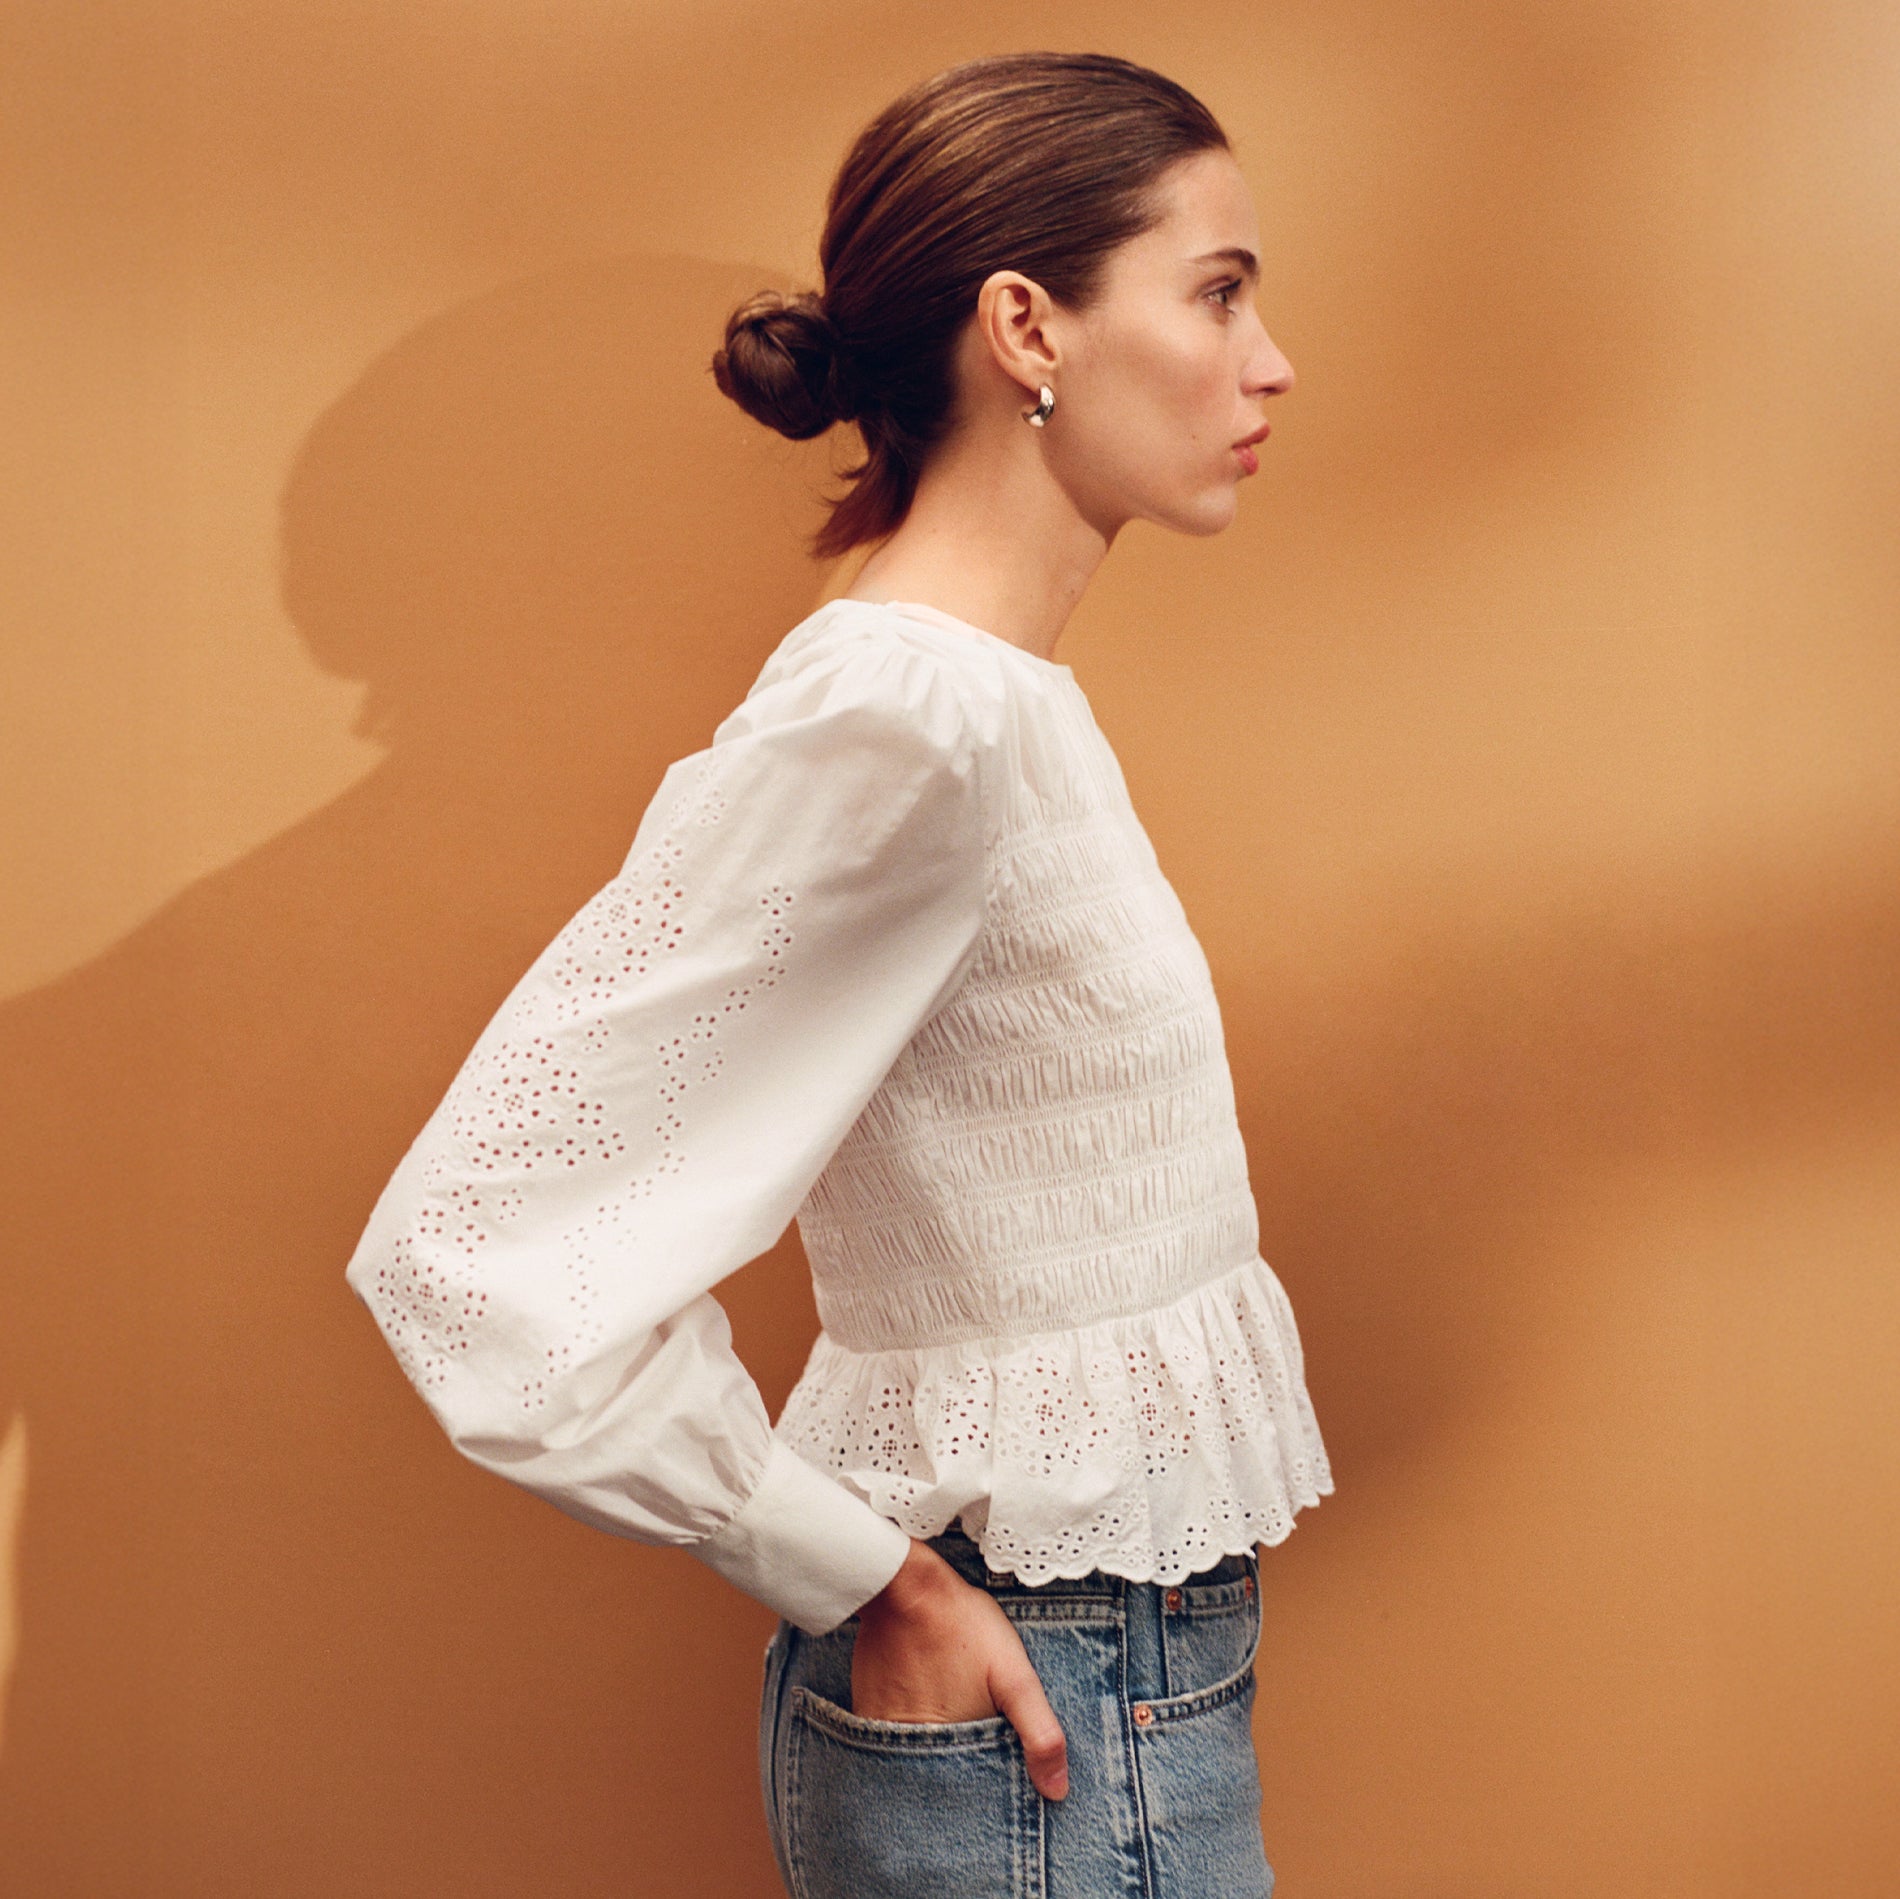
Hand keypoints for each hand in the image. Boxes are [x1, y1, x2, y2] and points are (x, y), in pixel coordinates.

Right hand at [851, 1538, 1069, 1800]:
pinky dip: (910, 1729)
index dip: (992, 1782)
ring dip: (935, 1748)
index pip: (975, 1791)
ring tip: (949, 1706)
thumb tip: (1057, 1790)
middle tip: (974, 1720)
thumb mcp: (1016, 1676)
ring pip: (917, 1758)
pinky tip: (925, 1697)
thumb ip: (1040, 1733)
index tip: (1000, 1753)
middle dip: (963, 1765)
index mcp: (950, 1753)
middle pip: (943, 1778)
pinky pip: (891, 1737)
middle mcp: (910, 1754)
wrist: (905, 1587)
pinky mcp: (866, 1712)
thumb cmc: (964, 1627)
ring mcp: (883, 1733)